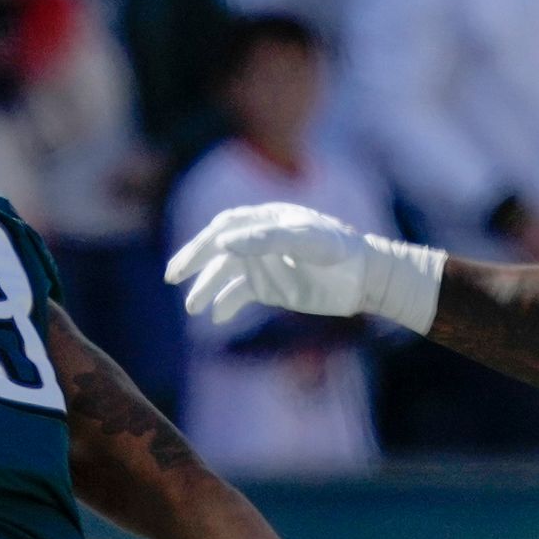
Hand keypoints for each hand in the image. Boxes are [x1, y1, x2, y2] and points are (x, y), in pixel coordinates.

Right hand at [167, 203, 442, 330]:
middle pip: (219, 248)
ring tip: (192, 307)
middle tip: (172, 277)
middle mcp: (261, 240)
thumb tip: (223, 241)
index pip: (226, 227)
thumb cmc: (339, 251)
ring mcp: (266, 263)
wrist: (365, 277)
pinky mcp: (272, 287)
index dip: (204, 243)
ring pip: (227, 274)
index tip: (189, 262)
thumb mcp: (305, 242)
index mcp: (267, 219)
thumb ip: (266, 240)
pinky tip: (216, 318)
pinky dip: (226, 305)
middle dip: (195, 262)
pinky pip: (241, 294)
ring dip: (208, 288)